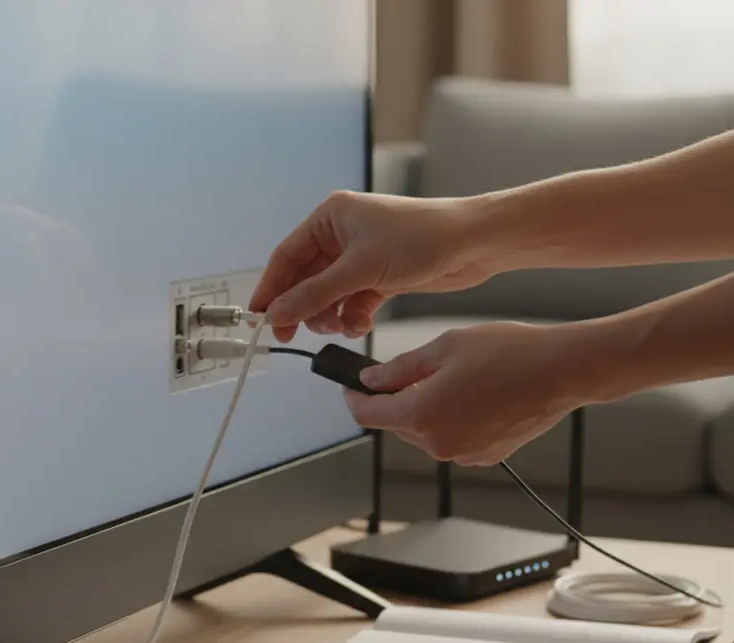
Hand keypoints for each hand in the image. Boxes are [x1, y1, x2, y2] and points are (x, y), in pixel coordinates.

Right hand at [248, 190, 495, 342]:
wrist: (473, 243)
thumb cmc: (420, 238)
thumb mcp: (361, 269)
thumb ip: (315, 294)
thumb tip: (277, 313)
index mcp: (331, 217)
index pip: (287, 256)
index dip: (271, 288)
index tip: (260, 318)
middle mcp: (342, 235)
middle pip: (306, 279)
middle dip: (303, 307)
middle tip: (291, 335)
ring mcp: (362, 257)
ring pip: (328, 295)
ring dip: (330, 315)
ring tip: (339, 326)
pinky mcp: (380, 276)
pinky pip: (352, 302)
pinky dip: (353, 317)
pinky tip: (362, 324)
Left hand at [346, 321, 597, 465]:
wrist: (561, 371)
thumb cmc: (509, 354)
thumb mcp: (443, 348)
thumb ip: (399, 369)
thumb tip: (371, 380)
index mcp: (421, 417)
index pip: (368, 414)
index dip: (354, 397)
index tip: (351, 385)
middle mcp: (439, 444)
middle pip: (396, 425)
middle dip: (394, 400)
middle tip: (405, 371)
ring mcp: (463, 454)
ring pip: (425, 432)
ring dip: (424, 409)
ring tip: (450, 376)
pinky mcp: (484, 456)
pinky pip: (452, 438)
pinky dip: (450, 419)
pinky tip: (471, 393)